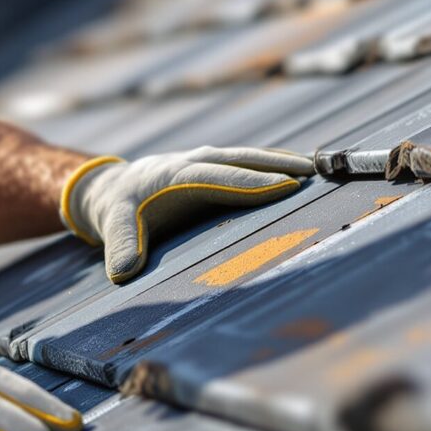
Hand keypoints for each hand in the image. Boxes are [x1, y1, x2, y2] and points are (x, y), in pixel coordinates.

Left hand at [61, 147, 314, 283]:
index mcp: (176, 175)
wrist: (111, 186)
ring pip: (249, 157)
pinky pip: (248, 163)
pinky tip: (300, 171)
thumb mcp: (113, 224)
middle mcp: (196, 162)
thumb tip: (123, 273)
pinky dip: (274, 164)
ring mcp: (207, 161)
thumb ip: (121, 246)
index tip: (283, 188)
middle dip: (277, 166)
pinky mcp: (214, 165)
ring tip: (319, 170)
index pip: (219, 178)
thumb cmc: (116, 208)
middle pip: (242, 160)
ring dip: (282, 161)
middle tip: (313, 175)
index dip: (251, 183)